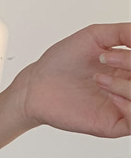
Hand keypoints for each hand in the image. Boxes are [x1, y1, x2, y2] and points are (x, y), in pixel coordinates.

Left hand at [10, 22, 130, 138]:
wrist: (36, 84)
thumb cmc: (62, 60)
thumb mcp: (96, 36)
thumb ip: (125, 32)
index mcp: (129, 68)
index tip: (108, 51)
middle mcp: (128, 87)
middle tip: (105, 59)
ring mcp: (122, 107)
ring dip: (129, 86)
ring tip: (99, 79)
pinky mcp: (112, 124)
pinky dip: (130, 106)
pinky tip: (110, 94)